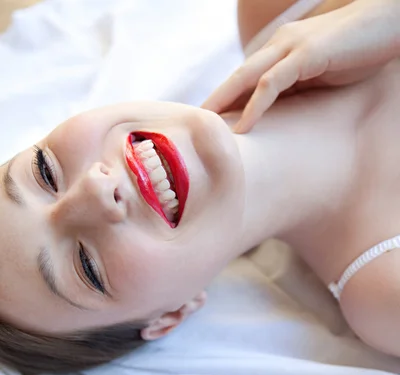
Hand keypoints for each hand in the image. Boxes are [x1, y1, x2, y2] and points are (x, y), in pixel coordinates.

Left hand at [202, 0, 399, 132]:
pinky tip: (244, 126)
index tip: (209, 124)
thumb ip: (298, 88)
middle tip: (192, 128)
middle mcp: (279, 45)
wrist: (389, 24)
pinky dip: (256, 105)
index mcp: (281, 50)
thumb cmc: (358, 50)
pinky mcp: (306, 55)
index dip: (225, 99)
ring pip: (246, 78)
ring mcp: (291, 48)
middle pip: (236, 77)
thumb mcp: (321, 75)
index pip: (245, 78)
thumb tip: (280, 115)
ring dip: (224, 104)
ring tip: (207, 130)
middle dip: (213, 102)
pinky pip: (273, 83)